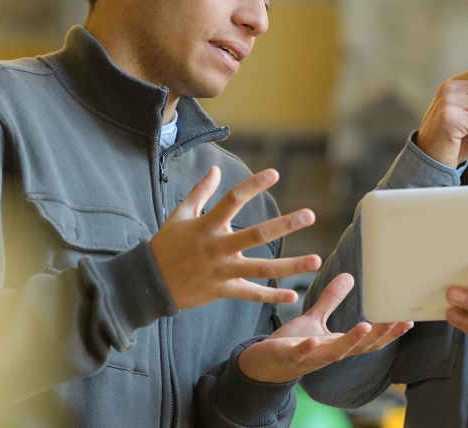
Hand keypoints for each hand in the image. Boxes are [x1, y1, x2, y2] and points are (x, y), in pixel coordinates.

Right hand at [150, 166, 321, 309]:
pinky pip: (251, 295)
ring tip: (317, 260)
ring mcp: (221, 271)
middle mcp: (217, 248)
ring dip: (290, 266)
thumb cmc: (165, 245)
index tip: (275, 173)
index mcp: (207, 226)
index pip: (233, 200)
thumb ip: (200, 192)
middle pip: (256, 235)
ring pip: (261, 269)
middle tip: (310, 216)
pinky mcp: (223, 290)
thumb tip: (214, 169)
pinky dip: (272, 296)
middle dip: (284, 226)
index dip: (254, 185)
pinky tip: (293, 296)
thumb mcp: (179, 215)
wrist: (150, 282)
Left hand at [236, 273, 413, 382]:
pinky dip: (308, 349)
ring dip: (351, 341)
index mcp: (337, 344)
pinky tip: (314, 341)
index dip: (389, 333)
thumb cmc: (291, 343)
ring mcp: (310, 357)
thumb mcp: (315, 319)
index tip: (408, 320)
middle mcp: (329, 353)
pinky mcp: (289, 356)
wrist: (263, 364)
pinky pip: (300, 354)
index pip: (369, 341)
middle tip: (398, 322)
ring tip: (365, 326)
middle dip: (380, 336)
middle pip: (360, 347)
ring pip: (335, 352)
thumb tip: (349, 276)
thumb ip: (332, 300)